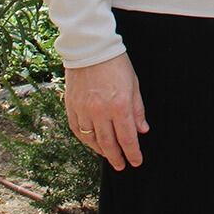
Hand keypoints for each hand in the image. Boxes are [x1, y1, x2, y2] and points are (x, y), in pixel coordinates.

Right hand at [64, 52, 148, 169]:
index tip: (136, 161)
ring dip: (101, 151)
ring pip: (92, 140)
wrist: (90, 48)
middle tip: (121, 166)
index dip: (132, 153)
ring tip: (108, 156)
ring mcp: (84, 110)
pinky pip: (77, 130)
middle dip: (116, 158)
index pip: (127, 138)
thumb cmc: (116, 63)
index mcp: (120, 105)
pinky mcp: (71, 106)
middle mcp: (100, 111)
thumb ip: (138, 110)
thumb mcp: (134, 84)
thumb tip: (142, 130)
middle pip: (109, 144)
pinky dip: (85, 140)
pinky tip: (92, 143)